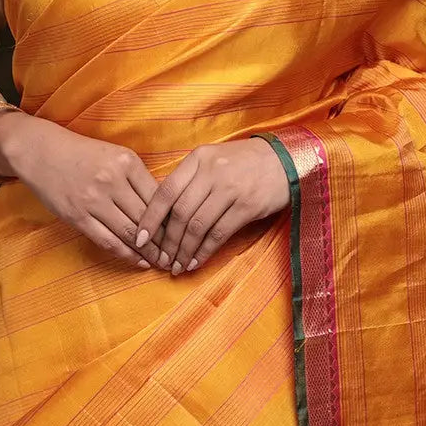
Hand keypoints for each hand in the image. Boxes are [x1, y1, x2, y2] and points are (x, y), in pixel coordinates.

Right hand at [0, 113, 168, 267]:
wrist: (41, 152)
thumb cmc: (83, 155)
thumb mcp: (116, 155)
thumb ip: (138, 178)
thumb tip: (165, 208)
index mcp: (127, 162)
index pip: (159, 196)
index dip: (173, 219)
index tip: (184, 233)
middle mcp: (112, 181)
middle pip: (147, 217)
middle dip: (165, 240)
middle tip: (179, 255)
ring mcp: (94, 200)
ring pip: (130, 232)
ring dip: (149, 252)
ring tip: (162, 263)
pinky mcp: (78, 216)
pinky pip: (107, 240)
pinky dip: (126, 254)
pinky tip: (138, 261)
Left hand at [132, 138, 290, 274]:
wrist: (285, 160)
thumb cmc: (243, 163)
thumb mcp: (212, 160)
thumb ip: (189, 179)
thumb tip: (161, 213)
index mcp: (198, 159)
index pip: (165, 191)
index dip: (150, 218)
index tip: (140, 238)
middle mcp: (211, 172)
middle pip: (179, 212)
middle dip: (166, 241)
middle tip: (160, 260)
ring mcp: (230, 189)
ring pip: (197, 226)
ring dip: (184, 250)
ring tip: (176, 265)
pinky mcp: (247, 206)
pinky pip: (219, 233)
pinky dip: (204, 251)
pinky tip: (196, 261)